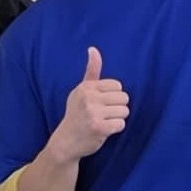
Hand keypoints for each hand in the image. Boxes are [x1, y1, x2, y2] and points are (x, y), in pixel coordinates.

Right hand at [52, 46, 127, 161]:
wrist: (66, 141)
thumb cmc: (77, 114)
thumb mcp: (81, 91)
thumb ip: (91, 71)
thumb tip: (93, 48)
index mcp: (86, 87)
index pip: (117, 86)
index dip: (113, 97)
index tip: (101, 104)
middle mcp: (89, 98)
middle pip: (124, 98)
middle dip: (117, 108)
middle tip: (103, 115)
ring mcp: (93, 113)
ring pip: (124, 111)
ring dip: (117, 119)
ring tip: (104, 122)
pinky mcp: (99, 128)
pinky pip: (121, 124)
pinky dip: (115, 129)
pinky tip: (104, 131)